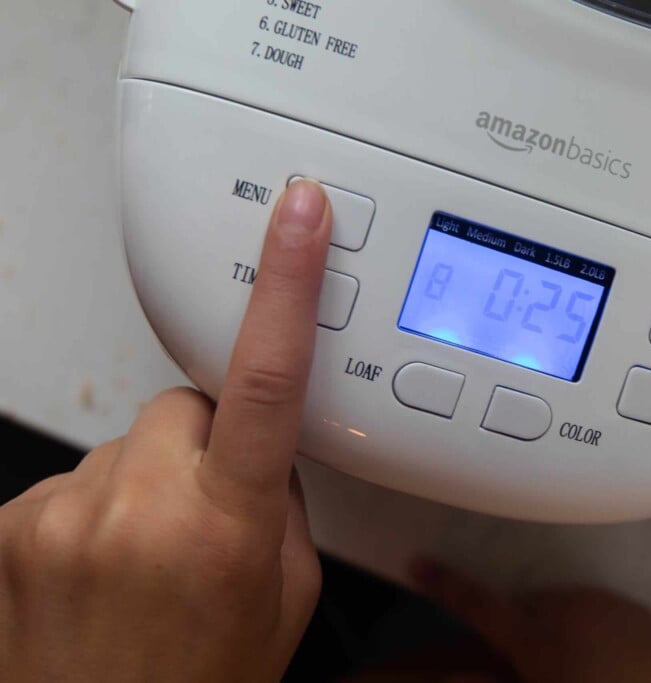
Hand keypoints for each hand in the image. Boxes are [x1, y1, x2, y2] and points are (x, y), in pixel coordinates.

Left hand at [0, 180, 331, 681]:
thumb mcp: (285, 593)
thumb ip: (277, 502)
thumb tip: (261, 448)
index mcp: (226, 527)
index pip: (265, 378)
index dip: (286, 283)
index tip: (296, 216)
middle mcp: (139, 510)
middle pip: (184, 405)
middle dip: (205, 441)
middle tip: (206, 514)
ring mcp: (62, 513)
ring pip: (130, 440)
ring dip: (148, 480)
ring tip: (150, 556)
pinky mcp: (9, 521)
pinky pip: (74, 474)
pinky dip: (97, 507)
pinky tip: (103, 565)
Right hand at [378, 560, 650, 682]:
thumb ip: (496, 678)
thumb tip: (462, 671)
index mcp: (544, 640)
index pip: (480, 604)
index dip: (445, 585)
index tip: (419, 563)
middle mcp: (576, 612)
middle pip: (526, 608)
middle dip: (517, 629)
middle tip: (525, 667)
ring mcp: (613, 609)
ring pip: (564, 608)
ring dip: (556, 630)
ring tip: (572, 673)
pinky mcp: (641, 615)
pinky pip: (601, 612)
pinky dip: (592, 630)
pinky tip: (604, 666)